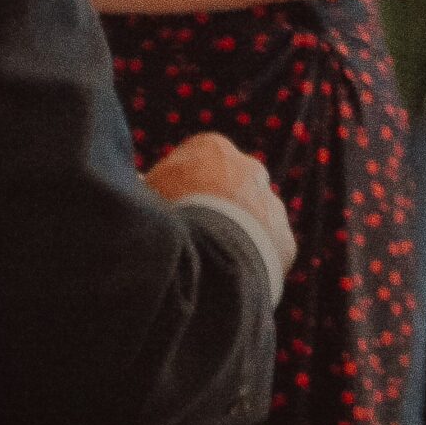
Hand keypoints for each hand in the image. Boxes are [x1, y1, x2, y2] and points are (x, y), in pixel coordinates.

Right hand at [146, 133, 297, 281]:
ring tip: (211, 261)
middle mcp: (249, 168)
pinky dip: (251, 260)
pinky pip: (266, 249)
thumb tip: (141, 186)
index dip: (181, 188)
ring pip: (252, 217)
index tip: (169, 209)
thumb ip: (149, 187)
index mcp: (213, 149)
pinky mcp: (283, 238)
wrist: (210, 255)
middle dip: (216, 206)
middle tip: (193, 235)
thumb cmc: (167, 219)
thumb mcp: (145, 195)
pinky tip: (230, 276)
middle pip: (230, 186)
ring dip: (237, 233)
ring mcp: (271, 203)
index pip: (197, 162)